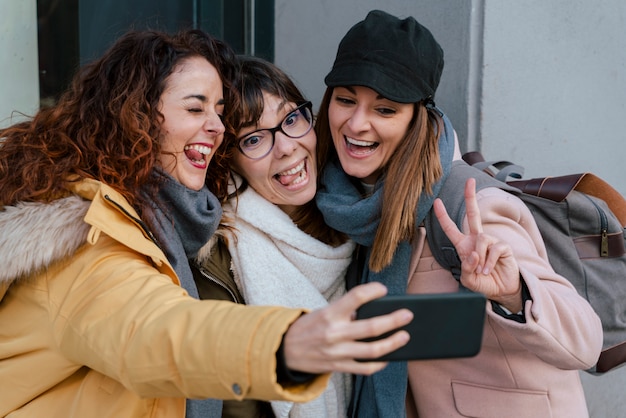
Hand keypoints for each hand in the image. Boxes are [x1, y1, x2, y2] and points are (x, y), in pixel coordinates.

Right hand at [282, 282, 411, 375]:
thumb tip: (372, 310)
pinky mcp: (338, 367)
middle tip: (408, 314)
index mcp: (330, 314)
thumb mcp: (323, 312)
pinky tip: (389, 356)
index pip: (355, 297)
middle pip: (371, 327)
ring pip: (372, 350)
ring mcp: (337, 353)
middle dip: (394, 320)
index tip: (384, 289)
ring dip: (393, 343)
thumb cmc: (308, 327)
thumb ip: (345, 311)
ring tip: (405, 336)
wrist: (285, 350)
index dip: (372, 291)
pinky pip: (365, 368)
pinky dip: (380, 363)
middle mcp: (334, 333)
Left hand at [433, 178, 521, 311]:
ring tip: (482, 271)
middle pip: (473, 214)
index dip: (443, 216)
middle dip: (470, 197)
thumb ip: (466, 267)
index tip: (436, 201)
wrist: (501, 291)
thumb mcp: (467, 279)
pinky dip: (489, 261)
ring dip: (480, 257)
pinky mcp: (504, 247)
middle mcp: (477, 239)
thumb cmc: (482, 283)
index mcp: (464, 245)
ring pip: (482, 238)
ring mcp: (491, 241)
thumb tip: (474, 253)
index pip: (451, 228)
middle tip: (470, 180)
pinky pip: (495, 248)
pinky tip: (489, 270)